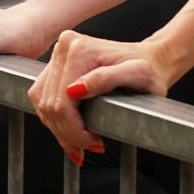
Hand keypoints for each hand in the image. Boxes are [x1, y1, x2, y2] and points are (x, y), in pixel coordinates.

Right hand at [30, 28, 180, 163]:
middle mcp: (64, 46)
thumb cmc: (150, 70)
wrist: (151, 59)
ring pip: (42, 102)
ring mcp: (58, 53)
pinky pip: (42, 96)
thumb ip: (105, 79)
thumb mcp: (137, 75)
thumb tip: (73, 91)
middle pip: (50, 104)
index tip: (94, 142)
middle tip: (89, 147)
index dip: (74, 131)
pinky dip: (53, 117)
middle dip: (67, 133)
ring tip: (80, 142)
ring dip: (58, 128)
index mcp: (80, 50)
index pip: (61, 103)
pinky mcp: (56, 63)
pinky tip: (70, 128)